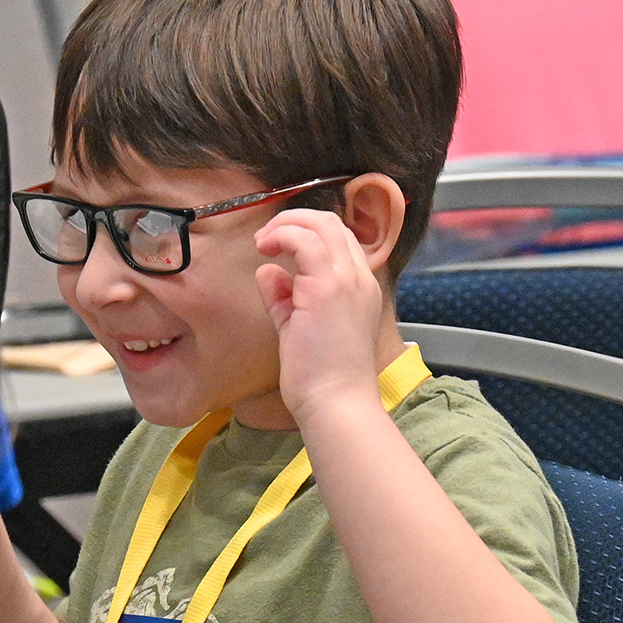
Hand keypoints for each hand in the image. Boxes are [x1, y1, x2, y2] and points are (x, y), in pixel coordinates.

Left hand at [253, 208, 385, 423]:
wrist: (336, 403)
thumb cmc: (321, 378)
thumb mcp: (298, 327)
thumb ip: (284, 297)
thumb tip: (268, 272)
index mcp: (360, 288)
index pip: (340, 239)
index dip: (308, 231)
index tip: (278, 243)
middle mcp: (359, 278)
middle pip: (332, 223)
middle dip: (295, 219)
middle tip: (266, 236)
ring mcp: (346, 280)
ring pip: (321, 224)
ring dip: (286, 224)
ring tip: (262, 240)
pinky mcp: (326, 288)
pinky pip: (305, 241)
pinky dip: (282, 235)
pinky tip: (265, 248)